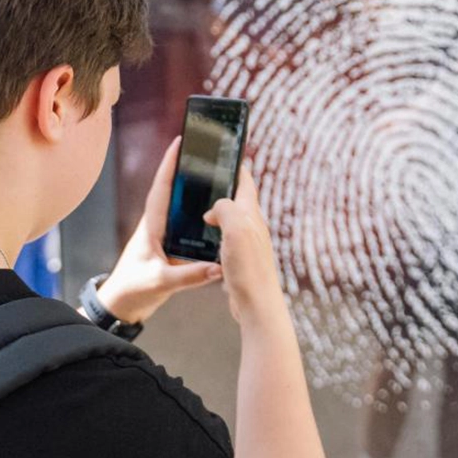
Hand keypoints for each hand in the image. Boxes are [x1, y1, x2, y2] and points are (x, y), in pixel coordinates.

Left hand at [96, 137, 224, 324]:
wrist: (121, 307)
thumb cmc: (132, 290)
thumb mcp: (161, 282)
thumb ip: (189, 275)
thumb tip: (218, 267)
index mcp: (151, 227)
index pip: (161, 188)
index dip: (169, 164)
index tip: (179, 141)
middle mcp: (157, 227)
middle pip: (173, 192)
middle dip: (187, 170)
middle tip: (206, 151)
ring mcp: (164, 238)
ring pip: (181, 209)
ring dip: (196, 193)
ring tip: (218, 176)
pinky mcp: (170, 250)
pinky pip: (188, 228)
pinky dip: (201, 219)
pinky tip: (218, 216)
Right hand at [203, 164, 287, 328]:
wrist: (256, 305)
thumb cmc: (248, 268)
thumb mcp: (236, 229)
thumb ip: (225, 209)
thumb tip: (214, 210)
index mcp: (251, 215)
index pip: (246, 182)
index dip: (236, 166)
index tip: (226, 153)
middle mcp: (252, 226)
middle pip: (239, 199)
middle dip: (225, 186)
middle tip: (206, 178)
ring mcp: (247, 244)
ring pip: (232, 219)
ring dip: (218, 210)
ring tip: (200, 206)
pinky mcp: (241, 260)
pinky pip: (226, 238)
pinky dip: (215, 232)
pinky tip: (204, 238)